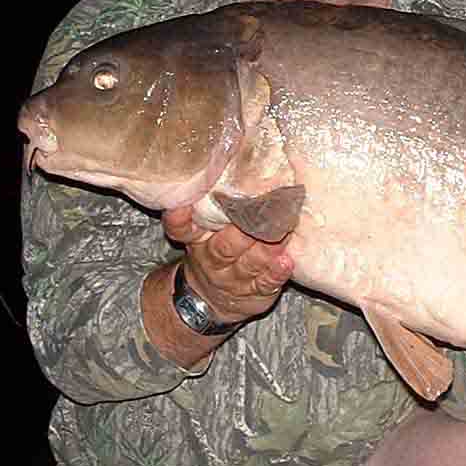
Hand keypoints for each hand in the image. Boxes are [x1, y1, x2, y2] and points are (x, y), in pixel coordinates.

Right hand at [163, 205, 293, 326]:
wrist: (214, 303)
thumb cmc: (219, 252)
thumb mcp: (208, 232)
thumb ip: (221, 206)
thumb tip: (247, 162)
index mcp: (198, 240)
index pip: (182, 230)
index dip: (180, 219)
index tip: (181, 205)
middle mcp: (213, 259)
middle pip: (224, 247)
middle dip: (244, 230)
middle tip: (264, 210)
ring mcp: (234, 279)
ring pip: (249, 263)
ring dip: (267, 248)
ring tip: (282, 234)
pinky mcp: (255, 293)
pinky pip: (265, 284)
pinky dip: (276, 273)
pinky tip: (286, 263)